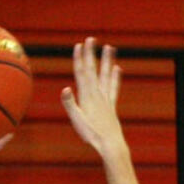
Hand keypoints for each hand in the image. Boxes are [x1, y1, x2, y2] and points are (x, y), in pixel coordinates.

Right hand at [61, 38, 125, 156]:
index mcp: (87, 96)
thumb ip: (70, 104)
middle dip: (91, 54)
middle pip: (93, 70)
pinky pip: (114, 88)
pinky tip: (118, 68)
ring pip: (106, 75)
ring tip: (109, 47)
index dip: (80, 59)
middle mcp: (97, 94)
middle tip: (91, 39)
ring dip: (107, 61)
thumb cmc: (91, 134)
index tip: (79, 45)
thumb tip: (65, 88)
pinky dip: (116, 78)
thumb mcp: (76, 120)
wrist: (110, 144)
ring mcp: (106, 99)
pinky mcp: (111, 105)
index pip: (82, 73)